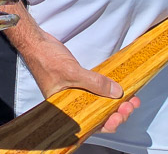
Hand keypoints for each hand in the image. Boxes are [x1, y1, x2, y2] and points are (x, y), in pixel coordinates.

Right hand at [18, 24, 139, 133]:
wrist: (36, 42)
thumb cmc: (45, 59)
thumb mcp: (72, 72)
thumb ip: (94, 83)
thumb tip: (117, 93)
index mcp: (65, 110)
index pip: (89, 124)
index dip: (107, 122)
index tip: (120, 114)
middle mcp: (71, 106)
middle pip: (97, 117)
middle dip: (116, 113)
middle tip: (130, 104)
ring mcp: (75, 95)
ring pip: (99, 105)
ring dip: (116, 103)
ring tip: (131, 98)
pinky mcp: (79, 85)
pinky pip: (97, 93)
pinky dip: (109, 92)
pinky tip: (120, 90)